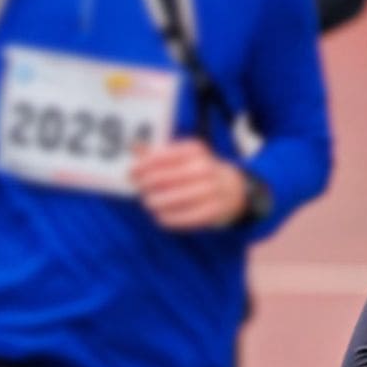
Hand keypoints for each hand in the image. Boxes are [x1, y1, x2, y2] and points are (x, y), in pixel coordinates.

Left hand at [131, 138, 248, 229]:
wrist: (235, 189)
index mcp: (195, 150)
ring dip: (154, 202)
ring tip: (149, 203)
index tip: (132, 173)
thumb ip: (159, 152)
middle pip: (163, 178)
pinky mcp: (211, 211)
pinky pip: (182, 217)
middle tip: (139, 189)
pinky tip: (160, 216)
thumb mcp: (185, 156)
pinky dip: (167, 218)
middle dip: (146, 185)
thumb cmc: (199, 171)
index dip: (142, 166)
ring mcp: (209, 190)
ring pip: (170, 199)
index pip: (161, 157)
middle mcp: (204, 168)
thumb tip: (134, 148)